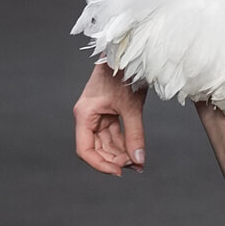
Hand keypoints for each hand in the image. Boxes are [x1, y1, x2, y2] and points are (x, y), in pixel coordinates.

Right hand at [74, 62, 147, 176]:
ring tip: (139, 163)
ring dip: (121, 153)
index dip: (100, 164)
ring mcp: (98, 115)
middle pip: (96, 148)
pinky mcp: (109, 112)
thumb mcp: (131, 107)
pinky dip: (125, 143)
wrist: (129, 52)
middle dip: (114, 159)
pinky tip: (137, 153)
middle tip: (136, 166)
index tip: (118, 172)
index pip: (85, 150)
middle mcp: (88, 116)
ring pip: (107, 143)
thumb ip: (134, 134)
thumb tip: (139, 160)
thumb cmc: (124, 74)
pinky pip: (114, 134)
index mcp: (85, 114)